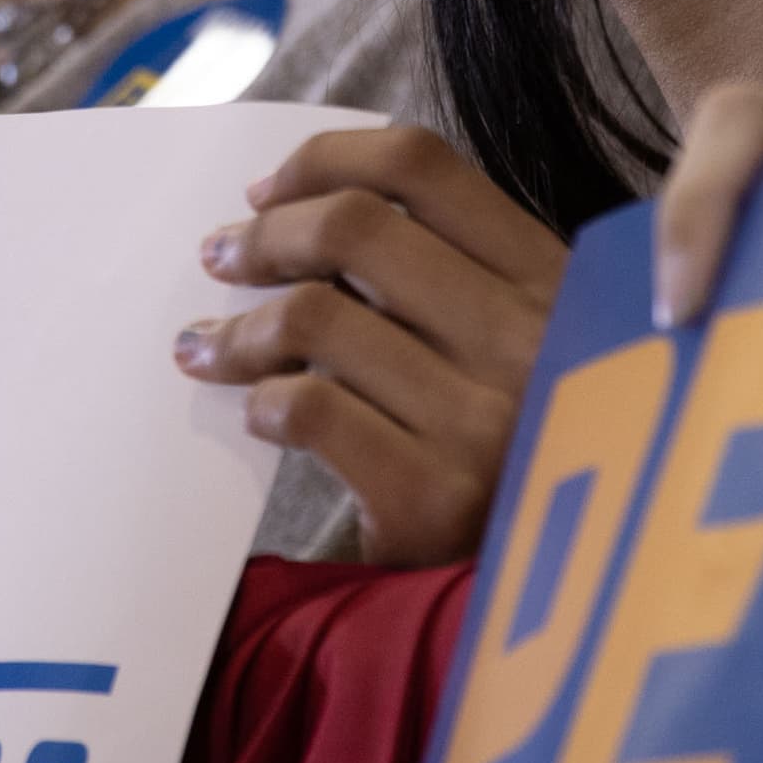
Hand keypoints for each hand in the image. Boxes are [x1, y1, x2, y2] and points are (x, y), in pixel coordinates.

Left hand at [173, 126, 569, 563]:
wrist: (550, 603)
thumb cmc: (505, 457)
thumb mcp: (508, 348)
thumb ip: (437, 274)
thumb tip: (284, 208)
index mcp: (555, 278)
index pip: (423, 164)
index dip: (323, 159)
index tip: (265, 189)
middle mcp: (533, 337)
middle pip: (358, 225)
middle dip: (265, 235)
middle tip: (221, 259)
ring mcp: (490, 419)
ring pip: (317, 315)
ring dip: (238, 325)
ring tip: (207, 345)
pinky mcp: (439, 497)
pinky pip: (309, 409)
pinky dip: (263, 400)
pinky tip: (256, 413)